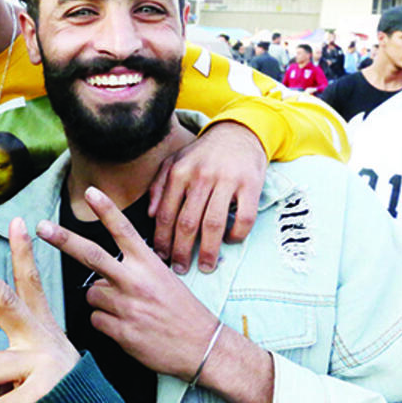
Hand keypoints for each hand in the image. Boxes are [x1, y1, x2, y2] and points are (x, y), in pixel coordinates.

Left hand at [0, 218, 78, 402]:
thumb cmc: (51, 389)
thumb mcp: (22, 372)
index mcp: (39, 327)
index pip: (29, 284)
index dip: (22, 252)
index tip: (17, 220)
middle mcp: (42, 338)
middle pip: (4, 300)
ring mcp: (45, 363)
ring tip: (9, 399)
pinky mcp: (45, 391)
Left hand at [38, 187, 219, 380]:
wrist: (203, 348)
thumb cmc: (183, 312)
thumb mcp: (165, 278)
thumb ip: (135, 269)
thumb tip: (105, 268)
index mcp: (149, 264)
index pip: (124, 230)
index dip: (107, 209)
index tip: (90, 191)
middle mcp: (136, 281)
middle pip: (91, 255)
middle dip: (63, 239)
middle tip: (42, 227)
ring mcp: (127, 306)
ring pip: (91, 294)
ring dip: (100, 300)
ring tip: (125, 309)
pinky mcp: (121, 331)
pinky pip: (96, 320)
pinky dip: (104, 323)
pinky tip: (126, 327)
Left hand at [147, 121, 263, 273]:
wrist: (238, 133)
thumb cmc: (203, 154)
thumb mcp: (174, 161)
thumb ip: (158, 185)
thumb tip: (150, 214)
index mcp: (179, 173)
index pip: (166, 213)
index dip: (162, 239)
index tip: (160, 257)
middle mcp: (201, 177)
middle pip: (187, 222)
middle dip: (181, 250)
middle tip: (179, 269)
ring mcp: (227, 181)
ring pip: (214, 223)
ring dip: (208, 250)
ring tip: (205, 266)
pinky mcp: (250, 185)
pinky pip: (244, 217)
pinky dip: (237, 234)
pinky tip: (231, 242)